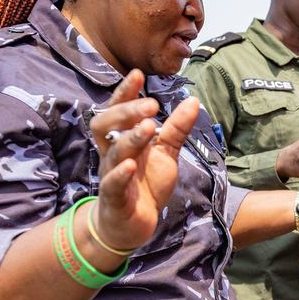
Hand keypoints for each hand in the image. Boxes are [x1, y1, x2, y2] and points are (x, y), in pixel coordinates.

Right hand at [90, 70, 199, 251]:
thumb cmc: (145, 184)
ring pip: (114, 152)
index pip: (117, 110)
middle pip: (105, 125)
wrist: (133, 225)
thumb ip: (177, 128)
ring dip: (131, 138)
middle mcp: (111, 153)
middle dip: (126, 111)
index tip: (137, 74)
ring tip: (149, 126)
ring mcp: (110, 175)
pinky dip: (120, 174)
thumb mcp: (166, 153)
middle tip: (151, 104)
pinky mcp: (114, 199)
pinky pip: (112, 185)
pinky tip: (131, 165)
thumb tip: (193, 99)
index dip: (125, 92)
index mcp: (122, 139)